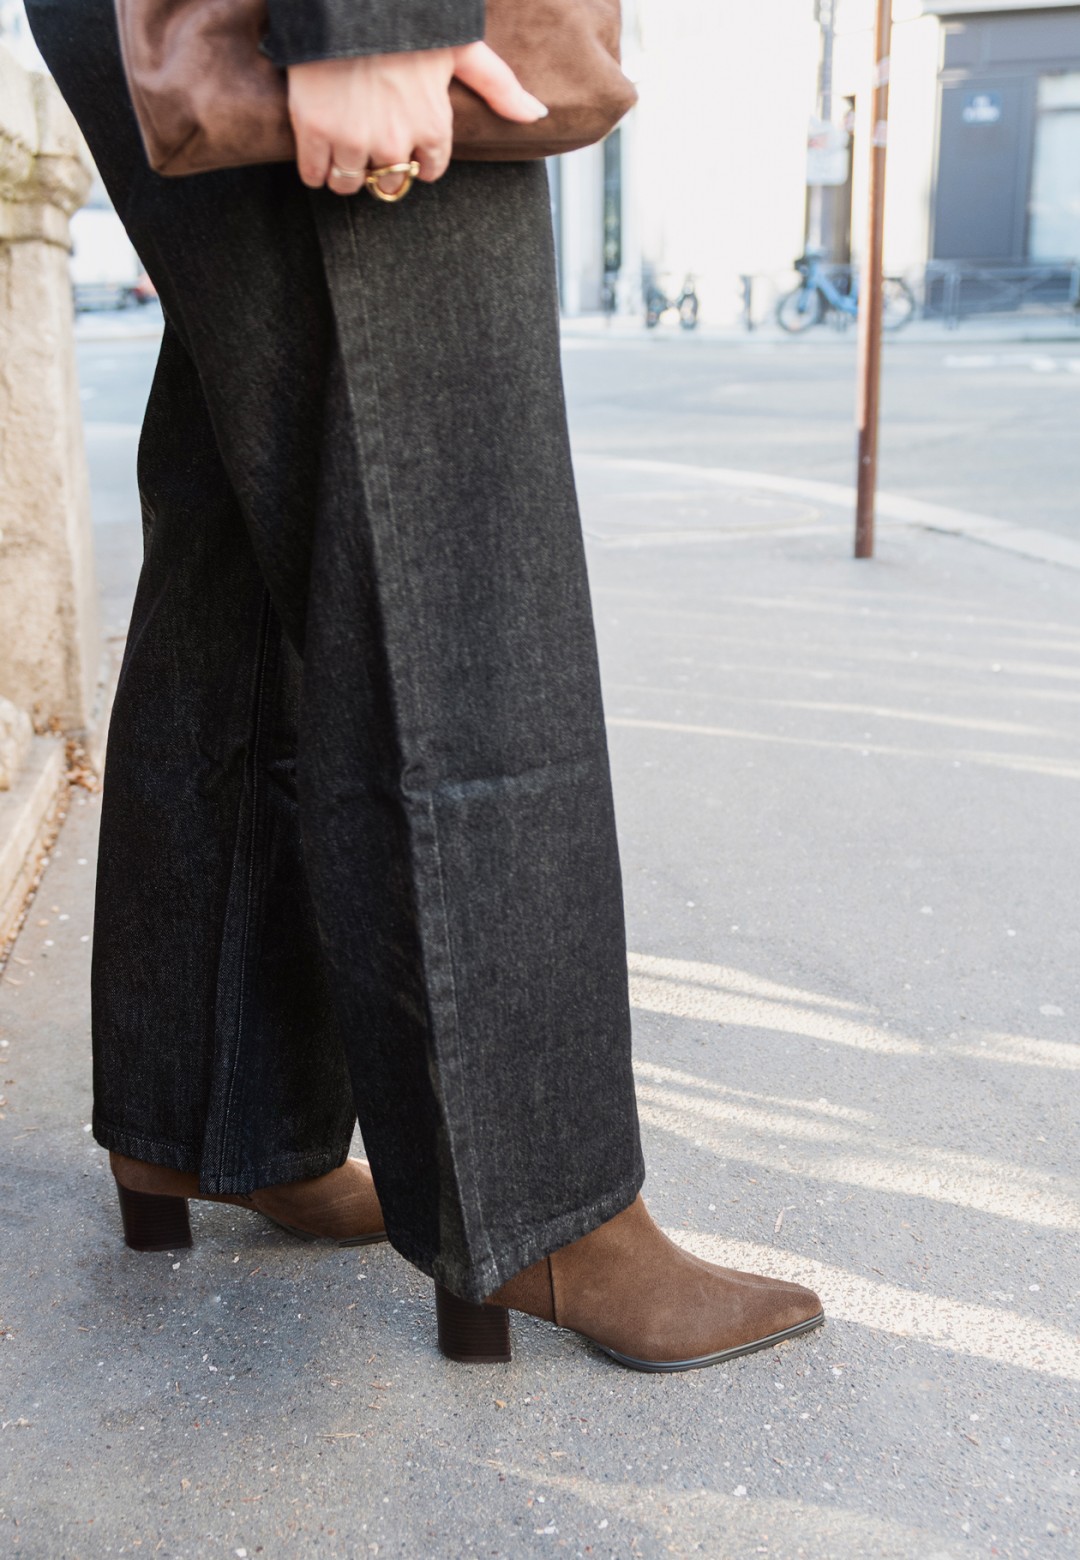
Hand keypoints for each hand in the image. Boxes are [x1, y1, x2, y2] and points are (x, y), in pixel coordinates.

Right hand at [287, 42, 547, 196]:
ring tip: (341, 146)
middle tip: (369, 143)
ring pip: (349, 183)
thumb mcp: (462, 48)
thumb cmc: (409, 19)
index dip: (416, 157)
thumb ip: (499, 85)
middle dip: (380, 169)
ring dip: (345, 172)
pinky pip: (314, 174)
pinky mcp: (315, 131)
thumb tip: (537, 114)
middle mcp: (396, 141)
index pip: (429, 169)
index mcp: (432, 126)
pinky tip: (317, 153)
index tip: (404, 142)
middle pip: (388, 183)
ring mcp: (354, 139)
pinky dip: (314, 170)